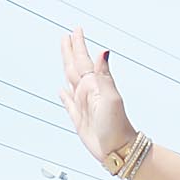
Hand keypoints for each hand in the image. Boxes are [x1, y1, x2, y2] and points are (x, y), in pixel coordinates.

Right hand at [57, 27, 135, 166]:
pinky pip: (68, 103)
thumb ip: (103, 74)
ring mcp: (83, 105)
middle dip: (70, 52)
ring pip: (70, 81)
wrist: (118, 149)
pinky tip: (61, 90)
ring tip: (63, 56)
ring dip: (66, 68)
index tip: (76, 30)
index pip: (83, 60)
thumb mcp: (110, 97)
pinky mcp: (79, 119)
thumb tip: (103, 51)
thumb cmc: (116, 125)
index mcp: (93, 85)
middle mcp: (87, 92)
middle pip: (75, 67)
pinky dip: (64, 95)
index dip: (78, 45)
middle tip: (66, 36)